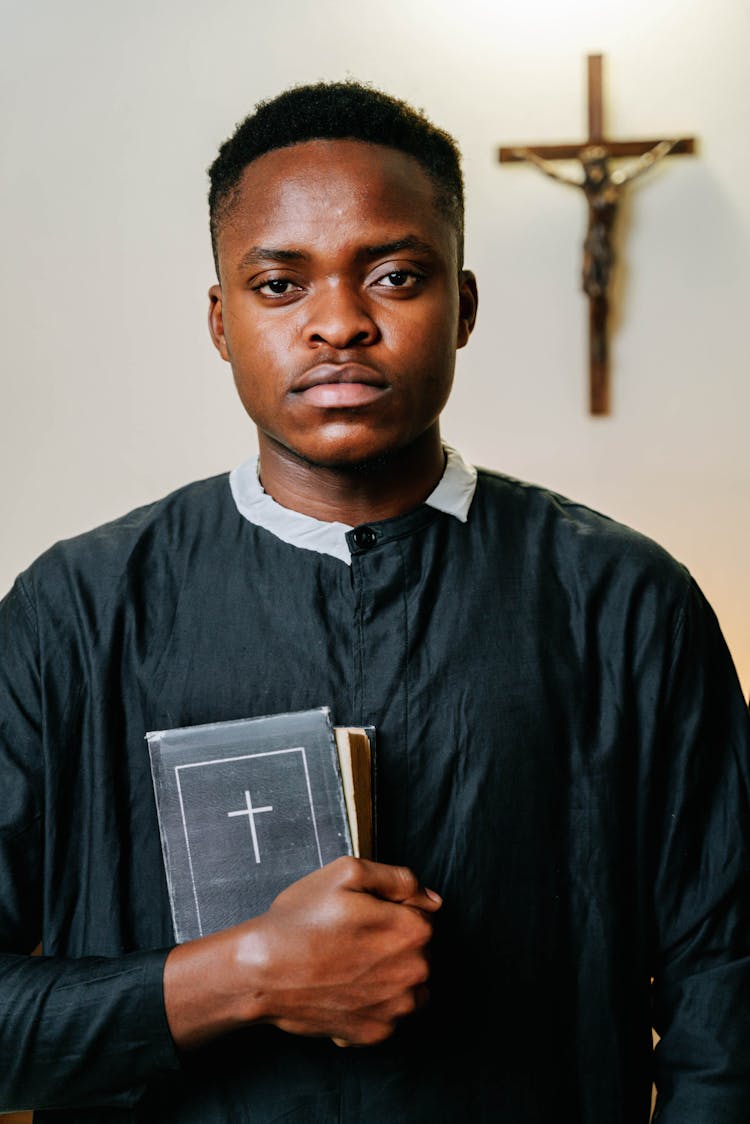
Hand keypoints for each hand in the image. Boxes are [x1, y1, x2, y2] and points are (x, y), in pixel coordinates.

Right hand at [164, 857, 440, 1049]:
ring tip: (349, 965)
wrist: (261, 973)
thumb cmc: (300, 920)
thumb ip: (399, 879)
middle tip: (350, 938)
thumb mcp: (347, 873)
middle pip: (417, 951)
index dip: (391, 909)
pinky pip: (388, 1013)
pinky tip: (343, 988)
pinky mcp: (375, 1034)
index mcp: (412, 930)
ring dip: (389, 975)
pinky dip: (371, 1003)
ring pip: (408, 985)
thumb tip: (431, 899)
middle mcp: (414, 973)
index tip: (363, 914)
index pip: (422, 914)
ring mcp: (396, 1009)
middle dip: (392, 942)